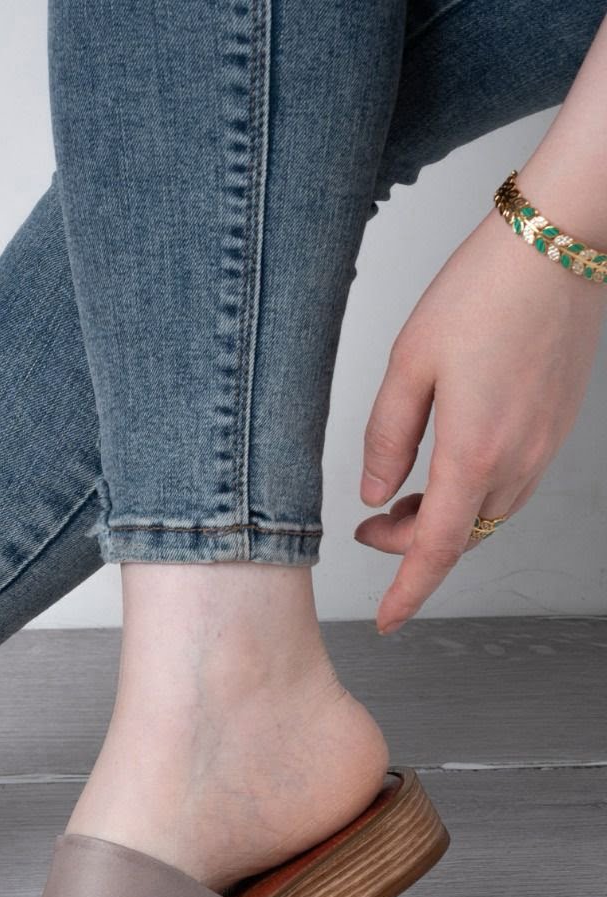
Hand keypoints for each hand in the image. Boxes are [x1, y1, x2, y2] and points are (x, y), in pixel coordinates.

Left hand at [356, 205, 605, 633]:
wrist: (561, 242)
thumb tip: (375, 497)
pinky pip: (510, 485)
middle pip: (460, 539)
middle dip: (410, 548)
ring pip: (487, 516)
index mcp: (475, 452)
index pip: (436, 551)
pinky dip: (471, 496)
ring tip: (400, 501)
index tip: (386, 621)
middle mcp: (518, 459)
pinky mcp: (557, 425)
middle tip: (368, 529)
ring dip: (442, 522)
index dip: (407, 592)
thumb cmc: (483, 292)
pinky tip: (444, 470)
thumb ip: (386, 438)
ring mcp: (544, 444)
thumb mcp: (409, 365)